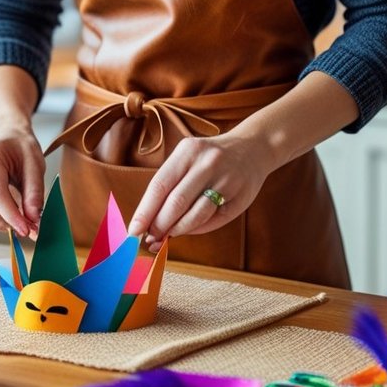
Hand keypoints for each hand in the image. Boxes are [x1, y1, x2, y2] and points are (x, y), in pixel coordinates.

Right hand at [0, 123, 44, 238]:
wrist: (6, 135)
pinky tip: (4, 217)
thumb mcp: (35, 163)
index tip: (26, 229)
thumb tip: (33, 219)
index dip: (11, 215)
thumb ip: (35, 192)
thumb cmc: (21, 147)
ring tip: (15, 223)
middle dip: (2, 222)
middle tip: (23, 230)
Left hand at [128, 131, 273, 251]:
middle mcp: (207, 163)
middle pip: (176, 203)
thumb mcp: (188, 159)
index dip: (145, 211)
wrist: (253, 148)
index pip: (160, 186)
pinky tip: (190, 228)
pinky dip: (198, 228)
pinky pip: (214, 219)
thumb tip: (149, 222)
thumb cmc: (209, 158)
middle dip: (160, 225)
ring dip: (178, 230)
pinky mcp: (240, 197)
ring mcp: (226, 180)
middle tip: (151, 238)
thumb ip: (170, 186)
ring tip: (168, 235)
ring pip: (196, 214)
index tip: (134, 230)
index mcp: (188, 151)